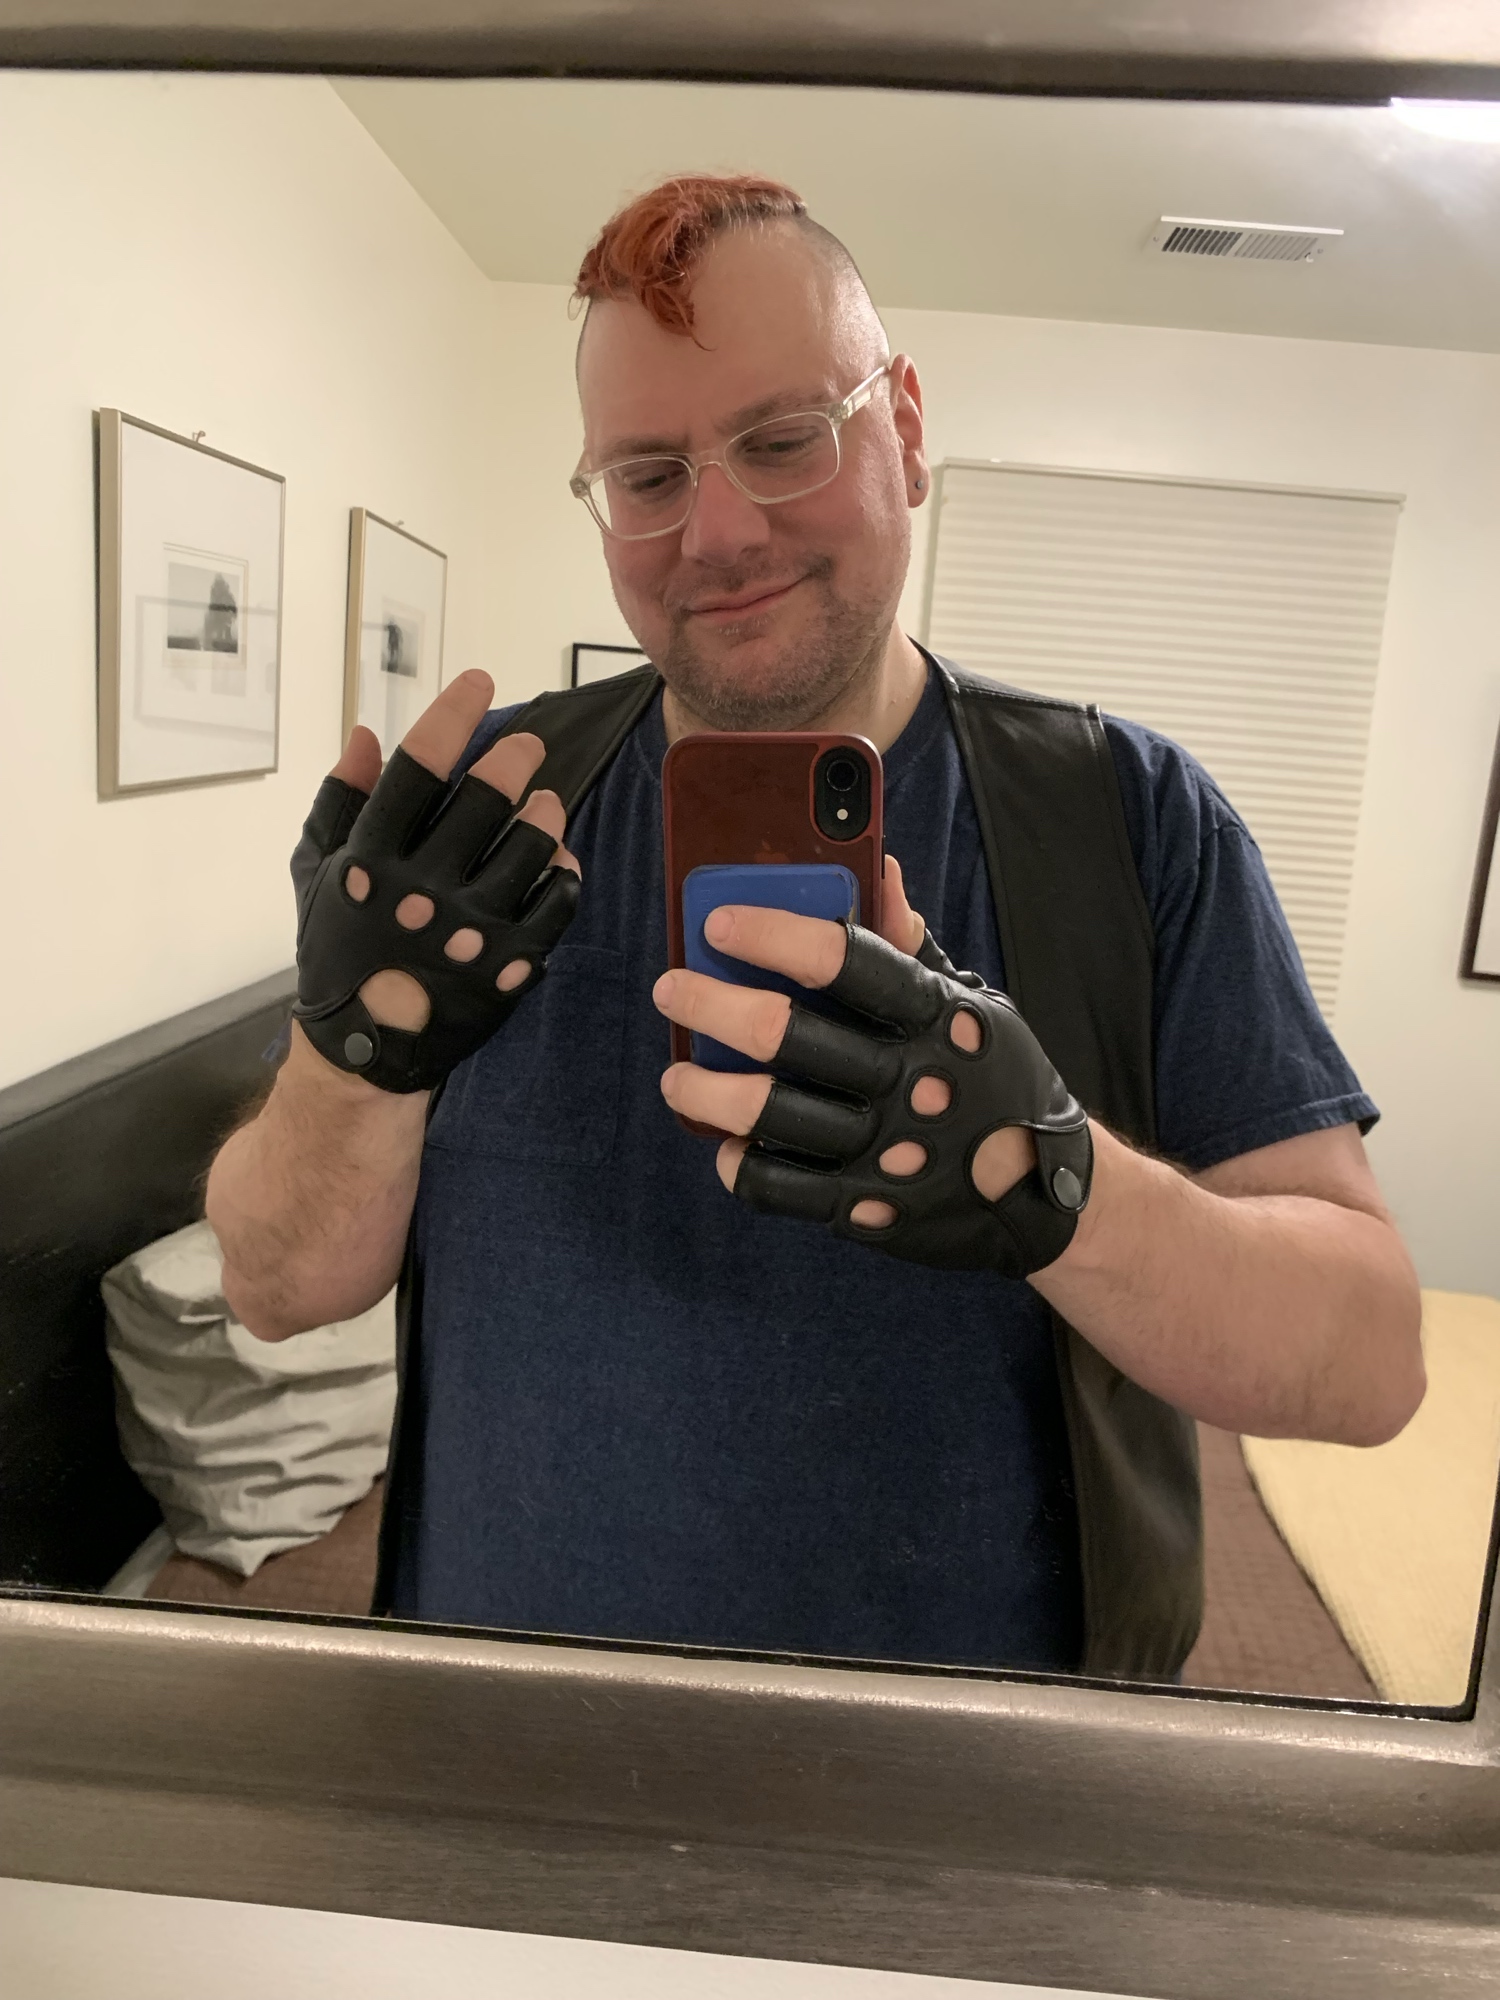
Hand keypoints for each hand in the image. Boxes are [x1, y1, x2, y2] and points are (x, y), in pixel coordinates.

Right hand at [291, 670, 580, 1092]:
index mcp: (370, 860)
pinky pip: (559, 898)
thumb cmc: (342, 953)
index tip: (480, 681)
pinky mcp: (511, 963)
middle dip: (514, 758)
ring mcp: (471, 929)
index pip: (418, 768)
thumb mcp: (318, 874)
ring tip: (543, 805)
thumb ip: (339, 802)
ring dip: (545, 813)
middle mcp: (421, 891)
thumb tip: (363, 734)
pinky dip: (564, 870)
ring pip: (532, 843)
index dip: (453, 715)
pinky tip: (556, 859)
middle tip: (526, 748)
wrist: (368, 1052)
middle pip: (485, 798)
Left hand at [654, 861, 1067, 1265]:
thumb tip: (879, 868)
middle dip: (712, 1006)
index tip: (719, 923)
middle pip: (785, 1035)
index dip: (774, 935)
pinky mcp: (866, 1207)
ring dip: (706, 1089)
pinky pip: (779, 1188)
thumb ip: (911, 946)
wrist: (1045, 1197)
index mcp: (935, 1018)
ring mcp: (884, 1149)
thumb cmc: (996, 1082)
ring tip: (677, 1075)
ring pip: (768, 1112)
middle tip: (673, 990)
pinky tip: (727, 1144)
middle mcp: (906, 1080)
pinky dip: (741, 1163)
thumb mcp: (974, 1007)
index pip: (844, 960)